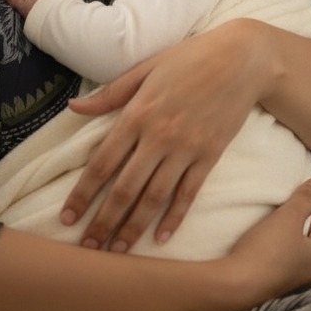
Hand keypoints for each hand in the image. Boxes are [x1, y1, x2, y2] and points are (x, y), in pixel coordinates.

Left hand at [62, 19, 274, 251]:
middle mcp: (158, 136)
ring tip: (117, 251)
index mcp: (137, 114)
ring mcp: (186, 149)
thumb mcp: (145, 68)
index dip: (82, 194)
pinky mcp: (210, 156)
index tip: (68, 217)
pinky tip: (161, 238)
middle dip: (104, 222)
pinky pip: (188, 193)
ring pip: (154, 198)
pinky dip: (174, 218)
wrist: (242, 59)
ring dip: (133, 228)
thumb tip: (73, 108)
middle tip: (88, 249)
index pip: (102, 163)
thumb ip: (110, 94)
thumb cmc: (190, 58)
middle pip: (125, 189)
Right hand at [222, 177, 310, 308]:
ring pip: (290, 254)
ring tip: (264, 231)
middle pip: (307, 241)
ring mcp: (293, 285)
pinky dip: (269, 256)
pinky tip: (256, 249)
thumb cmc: (266, 252)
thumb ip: (306, 198)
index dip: (306, 211)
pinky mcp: (274, 289)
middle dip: (293, 227)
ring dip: (280, 241)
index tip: (289, 204)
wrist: (236, 286)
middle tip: (277, 216)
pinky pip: (276, 266)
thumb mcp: (288, 216)